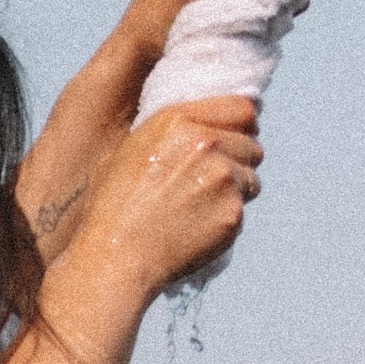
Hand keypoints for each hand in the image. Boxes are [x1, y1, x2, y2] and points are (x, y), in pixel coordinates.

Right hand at [75, 96, 262, 295]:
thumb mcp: (128, 150)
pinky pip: (242, 209)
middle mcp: (205, 143)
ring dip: (236, 189)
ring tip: (202, 205)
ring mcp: (223, 177)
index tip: (235, 138)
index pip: (243, 108)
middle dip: (239, 159)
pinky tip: (198, 226)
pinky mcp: (233, 211)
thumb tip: (194, 128)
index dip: (242, 125)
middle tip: (216, 179)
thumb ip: (168, 134)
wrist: (117, 255)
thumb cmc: (113, 206)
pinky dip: (226, 218)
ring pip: (251, 177)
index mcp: (177, 121)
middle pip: (252, 143)